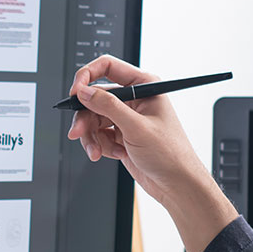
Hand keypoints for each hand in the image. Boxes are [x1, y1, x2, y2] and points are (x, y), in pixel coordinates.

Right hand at [65, 56, 236, 251]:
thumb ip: (108, 106)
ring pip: (93, 119)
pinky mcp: (120, 135)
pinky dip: (101, 146)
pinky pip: (98, 135)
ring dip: (92, 136)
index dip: (87, 76)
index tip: (76, 92)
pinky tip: (115, 154)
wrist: (176, 184)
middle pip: (95, 97)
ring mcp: (126, 118)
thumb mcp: (136, 127)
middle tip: (79, 132)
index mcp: (145, 86)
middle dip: (86, 117)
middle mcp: (134, 99)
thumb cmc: (171, 154)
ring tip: (98, 151)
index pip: (108, 67)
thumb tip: (85, 92)